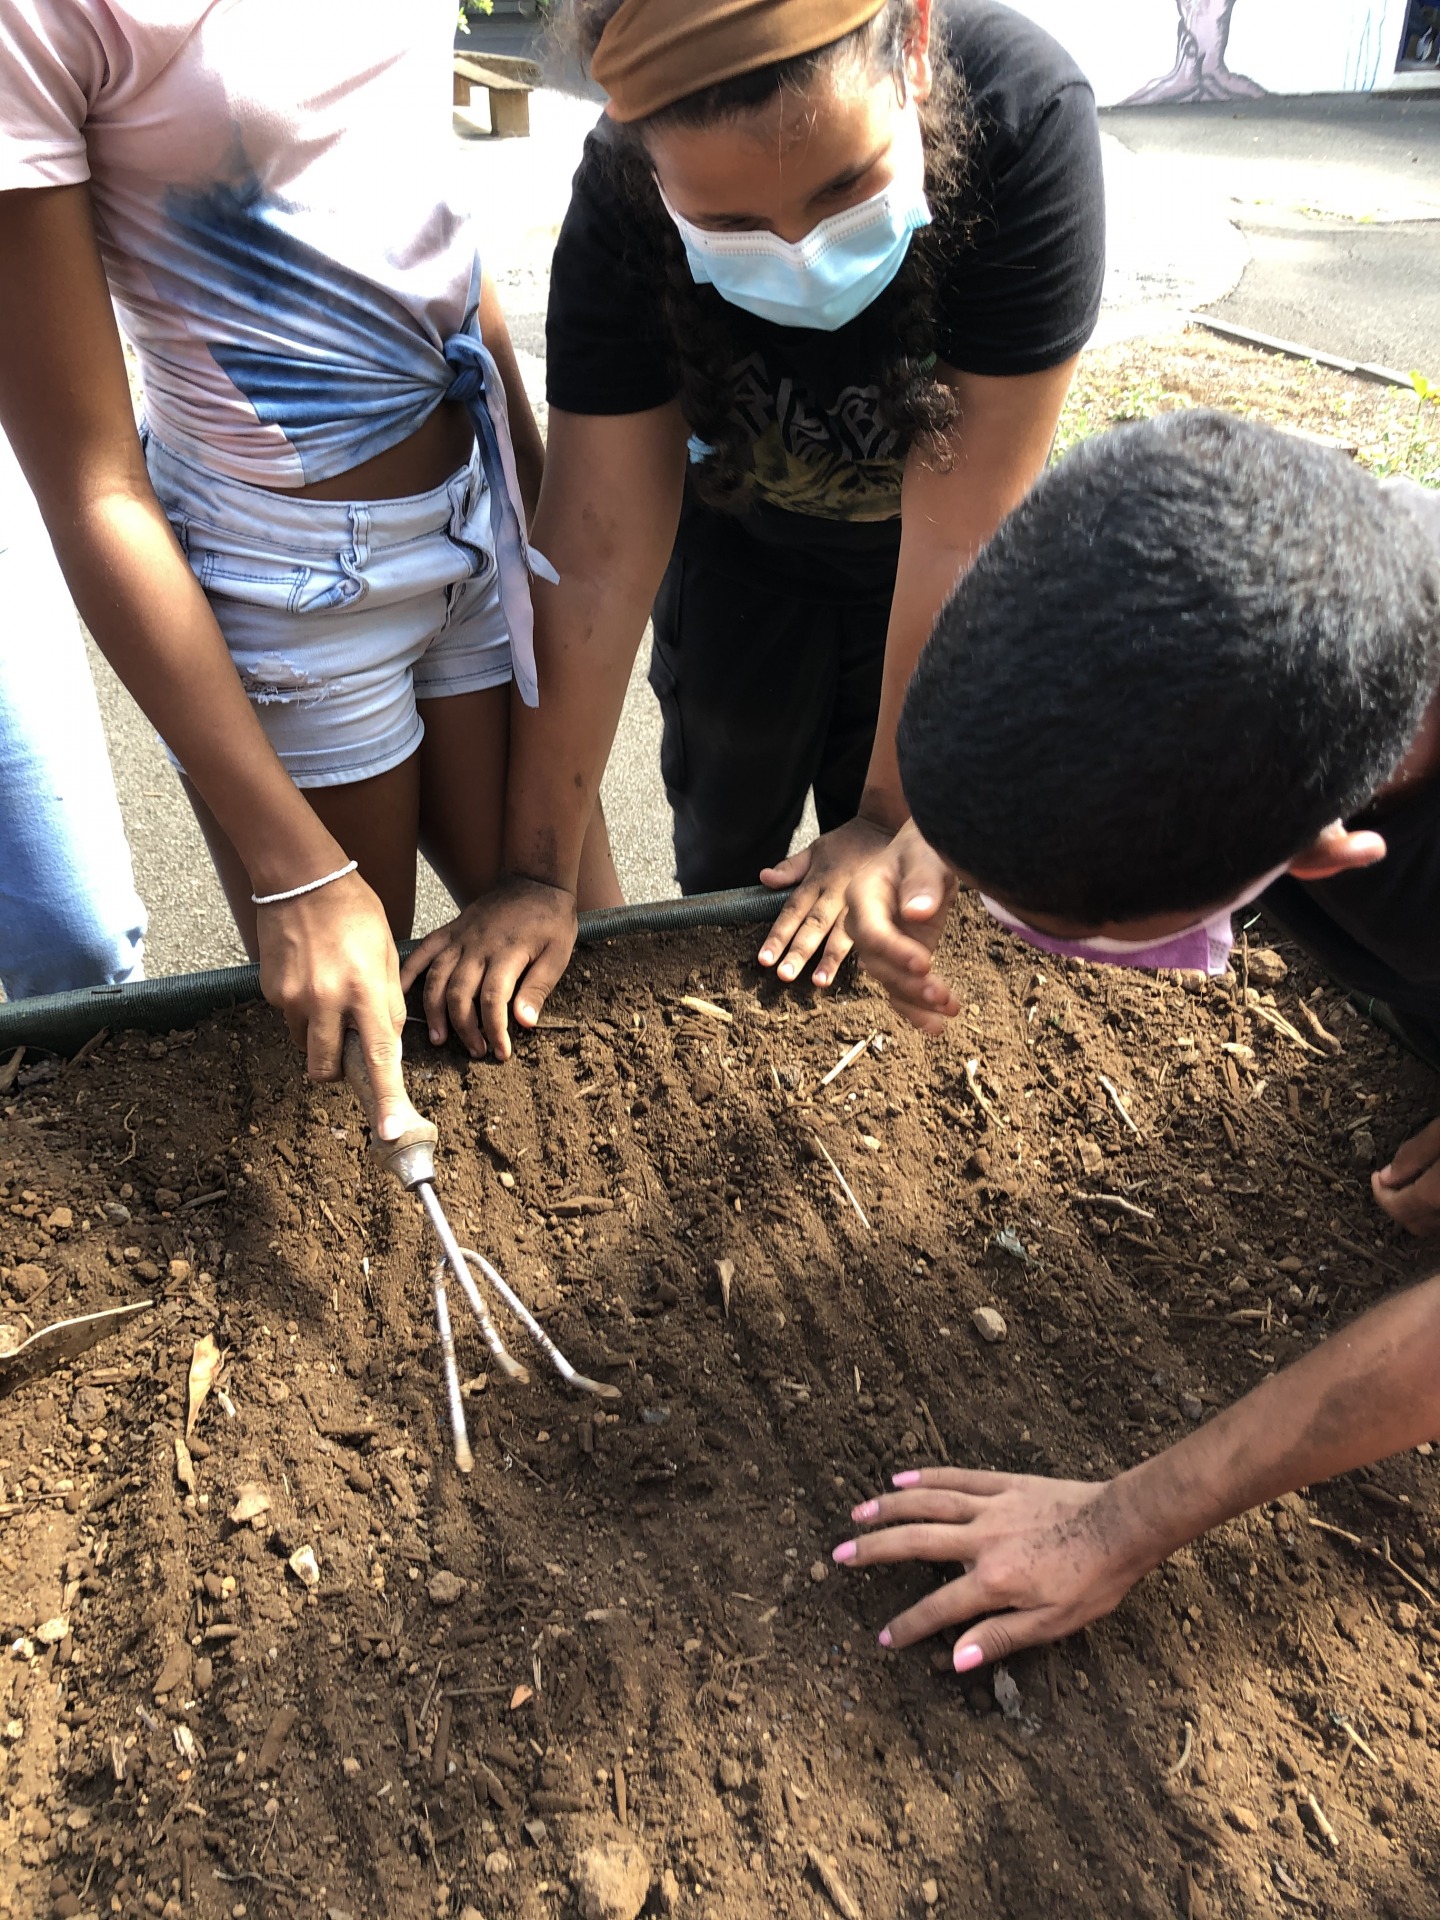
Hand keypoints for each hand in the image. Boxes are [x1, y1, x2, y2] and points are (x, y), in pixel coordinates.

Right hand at [255, 871, 409, 1139]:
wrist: (300, 878)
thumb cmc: (355, 911)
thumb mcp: (387, 954)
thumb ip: (387, 1003)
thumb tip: (386, 1045)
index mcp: (365, 990)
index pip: (378, 1057)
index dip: (384, 1099)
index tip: (389, 1132)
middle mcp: (326, 1000)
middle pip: (327, 1069)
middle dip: (338, 1071)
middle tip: (348, 1044)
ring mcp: (293, 998)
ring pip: (307, 1046)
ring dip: (321, 1036)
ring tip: (329, 992)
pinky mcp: (270, 991)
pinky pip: (290, 1020)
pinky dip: (303, 1011)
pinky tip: (310, 976)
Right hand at [399, 875, 577, 1062]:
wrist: (535, 881)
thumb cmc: (550, 920)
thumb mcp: (558, 955)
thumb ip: (538, 988)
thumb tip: (525, 1022)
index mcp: (507, 953)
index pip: (493, 1000)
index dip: (495, 1030)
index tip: (501, 1052)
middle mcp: (477, 946)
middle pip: (459, 994)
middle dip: (465, 1029)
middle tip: (476, 1050)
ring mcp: (460, 937)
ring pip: (437, 978)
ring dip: (434, 1011)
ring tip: (440, 1038)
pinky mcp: (450, 930)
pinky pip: (423, 952)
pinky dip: (408, 972)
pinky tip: (401, 994)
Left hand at [758, 816, 893, 988]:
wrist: (887, 828)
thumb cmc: (849, 842)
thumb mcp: (817, 848)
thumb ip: (791, 867)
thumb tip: (764, 878)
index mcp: (817, 881)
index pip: (792, 911)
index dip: (778, 935)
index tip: (765, 959)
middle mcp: (835, 894)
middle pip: (813, 926)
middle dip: (799, 952)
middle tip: (784, 975)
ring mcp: (859, 903)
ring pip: (842, 933)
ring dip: (831, 959)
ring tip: (820, 981)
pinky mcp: (880, 907)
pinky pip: (872, 929)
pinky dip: (867, 949)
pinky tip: (865, 969)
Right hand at [831, 1468, 1146, 1671]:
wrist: (1123, 1525)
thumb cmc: (1093, 1580)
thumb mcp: (1054, 1623)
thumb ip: (1001, 1637)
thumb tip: (955, 1659)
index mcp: (995, 1581)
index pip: (939, 1607)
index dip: (907, 1625)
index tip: (882, 1637)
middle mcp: (982, 1540)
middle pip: (916, 1542)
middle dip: (873, 1551)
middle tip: (839, 1555)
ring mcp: (991, 1506)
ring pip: (928, 1503)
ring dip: (889, 1508)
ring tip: (857, 1513)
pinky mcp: (1004, 1484)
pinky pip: (957, 1477)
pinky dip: (926, 1476)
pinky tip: (901, 1477)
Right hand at [843, 819, 960, 1032]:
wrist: (929, 852)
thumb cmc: (926, 847)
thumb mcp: (927, 855)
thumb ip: (923, 881)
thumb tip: (917, 913)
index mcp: (862, 894)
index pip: (872, 930)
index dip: (894, 950)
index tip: (925, 963)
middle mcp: (864, 923)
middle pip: (877, 962)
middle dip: (908, 983)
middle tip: (941, 995)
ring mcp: (881, 944)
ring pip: (889, 981)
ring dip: (917, 1001)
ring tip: (948, 1011)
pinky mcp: (898, 958)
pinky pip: (900, 988)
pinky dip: (917, 1009)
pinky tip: (938, 1025)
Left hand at [1374, 1117, 1439, 1234]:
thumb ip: (1417, 1152)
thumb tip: (1387, 1176)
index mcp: (1439, 1192)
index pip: (1401, 1208)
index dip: (1382, 1194)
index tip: (1376, 1176)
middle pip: (1418, 1224)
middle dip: (1399, 1206)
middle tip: (1393, 1182)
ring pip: (1435, 1226)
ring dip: (1421, 1213)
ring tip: (1414, 1187)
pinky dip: (1435, 1211)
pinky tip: (1433, 1192)